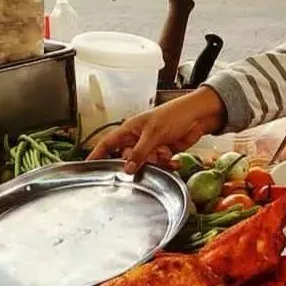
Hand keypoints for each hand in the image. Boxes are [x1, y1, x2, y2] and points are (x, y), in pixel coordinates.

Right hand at [87, 87, 225, 171]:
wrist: (198, 117)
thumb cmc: (173, 116)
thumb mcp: (153, 134)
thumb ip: (139, 153)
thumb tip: (126, 169)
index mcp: (129, 130)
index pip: (108, 144)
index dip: (97, 155)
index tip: (87, 168)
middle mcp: (137, 140)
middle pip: (128, 160)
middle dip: (141, 161)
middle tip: (155, 154)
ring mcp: (151, 147)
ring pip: (145, 165)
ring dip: (157, 162)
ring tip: (168, 152)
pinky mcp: (164, 153)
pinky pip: (160, 166)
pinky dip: (168, 165)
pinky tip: (175, 161)